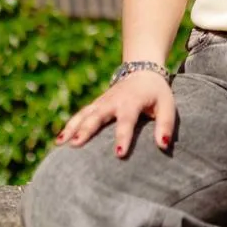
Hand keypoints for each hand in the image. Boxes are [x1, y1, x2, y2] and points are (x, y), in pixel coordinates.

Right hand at [56, 71, 174, 157]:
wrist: (143, 72)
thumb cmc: (157, 93)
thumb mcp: (167, 105)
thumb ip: (165, 125)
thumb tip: (163, 145)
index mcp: (132, 102)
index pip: (127, 121)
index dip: (123, 138)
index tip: (118, 155)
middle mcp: (113, 101)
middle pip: (98, 116)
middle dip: (87, 130)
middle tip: (76, 144)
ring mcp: (102, 102)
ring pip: (84, 114)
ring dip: (72, 127)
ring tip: (61, 143)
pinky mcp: (96, 104)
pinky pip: (80, 115)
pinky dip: (69, 125)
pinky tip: (59, 140)